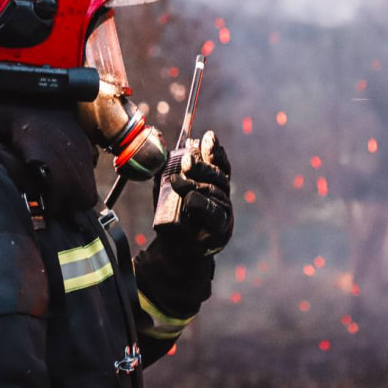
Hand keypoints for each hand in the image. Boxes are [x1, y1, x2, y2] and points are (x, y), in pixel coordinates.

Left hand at [156, 131, 232, 257]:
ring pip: (214, 193)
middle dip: (201, 165)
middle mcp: (222, 196)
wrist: (175, 251)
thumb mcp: (166, 191)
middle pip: (217, 176)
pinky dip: (201, 204)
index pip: (219, 164)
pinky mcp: (221, 229)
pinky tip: (190, 198)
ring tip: (178, 181)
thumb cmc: (174, 218)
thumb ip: (168, 171)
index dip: (214, 150)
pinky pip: (213, 213)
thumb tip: (163, 149)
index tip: (207, 136)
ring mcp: (224, 212)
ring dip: (196, 184)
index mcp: (213, 184)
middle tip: (186, 159)